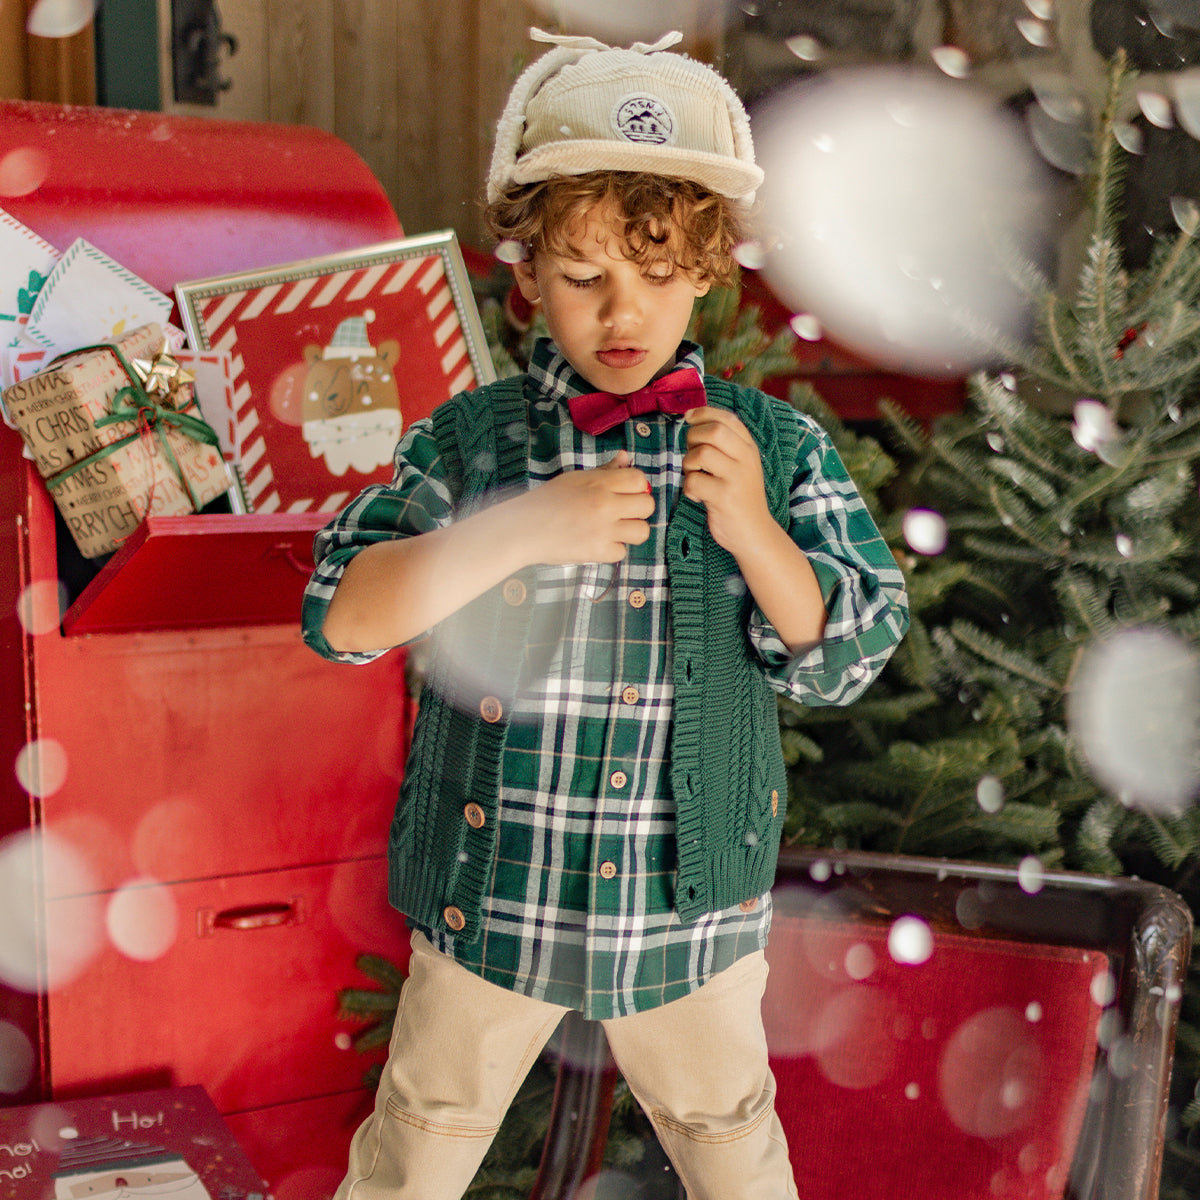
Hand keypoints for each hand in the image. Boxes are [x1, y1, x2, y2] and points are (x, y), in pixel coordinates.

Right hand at [513, 450, 653, 564]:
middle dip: (638, 509)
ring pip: (642, 531)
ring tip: (614, 529)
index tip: (626, 493)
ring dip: (631, 531)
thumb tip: (625, 457)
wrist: (523, 529)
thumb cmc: (547, 501)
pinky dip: (612, 549)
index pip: (639, 480)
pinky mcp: (598, 552)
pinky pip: (622, 552)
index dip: (636, 486)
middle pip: (647, 506)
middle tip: (622, 512)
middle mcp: (605, 505)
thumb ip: (605, 470)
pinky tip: (598, 542)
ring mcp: (603, 531)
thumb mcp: (575, 479)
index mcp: (599, 483)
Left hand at [682, 408, 773, 554]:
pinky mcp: (725, 498)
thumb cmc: (739, 496)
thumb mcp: (740, 465)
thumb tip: (692, 418)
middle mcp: (746, 459)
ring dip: (688, 464)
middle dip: (693, 438)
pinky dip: (688, 489)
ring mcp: (737, 478)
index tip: (689, 418)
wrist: (754, 532)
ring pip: (701, 454)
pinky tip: (698, 496)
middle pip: (713, 431)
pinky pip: (694, 482)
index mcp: (749, 448)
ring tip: (695, 476)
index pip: (727, 418)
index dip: (704, 413)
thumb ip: (724, 444)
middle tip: (693, 456)